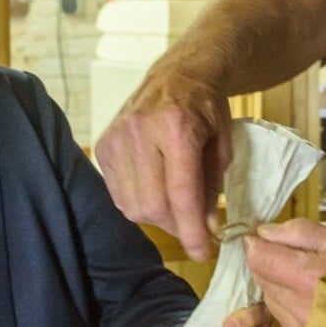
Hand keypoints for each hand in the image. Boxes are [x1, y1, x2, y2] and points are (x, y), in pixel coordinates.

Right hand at [94, 69, 231, 261]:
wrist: (178, 74)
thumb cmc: (206, 108)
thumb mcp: (222, 146)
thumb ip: (212, 188)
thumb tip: (206, 229)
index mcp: (177, 127)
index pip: (181, 193)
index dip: (192, 230)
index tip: (203, 252)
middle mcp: (140, 131)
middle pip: (152, 205)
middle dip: (176, 225)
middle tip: (192, 223)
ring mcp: (117, 137)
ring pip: (132, 205)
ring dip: (157, 216)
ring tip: (174, 201)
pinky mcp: (103, 145)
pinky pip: (118, 194)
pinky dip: (138, 202)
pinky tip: (154, 187)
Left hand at [246, 220, 325, 326]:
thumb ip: (305, 234)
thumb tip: (266, 231)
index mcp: (309, 278)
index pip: (259, 258)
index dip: (259, 244)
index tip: (267, 238)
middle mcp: (299, 309)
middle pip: (262, 279)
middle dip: (271, 264)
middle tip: (298, 256)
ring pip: (271, 300)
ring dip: (281, 286)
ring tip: (310, 279)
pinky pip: (284, 320)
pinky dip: (291, 306)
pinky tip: (315, 300)